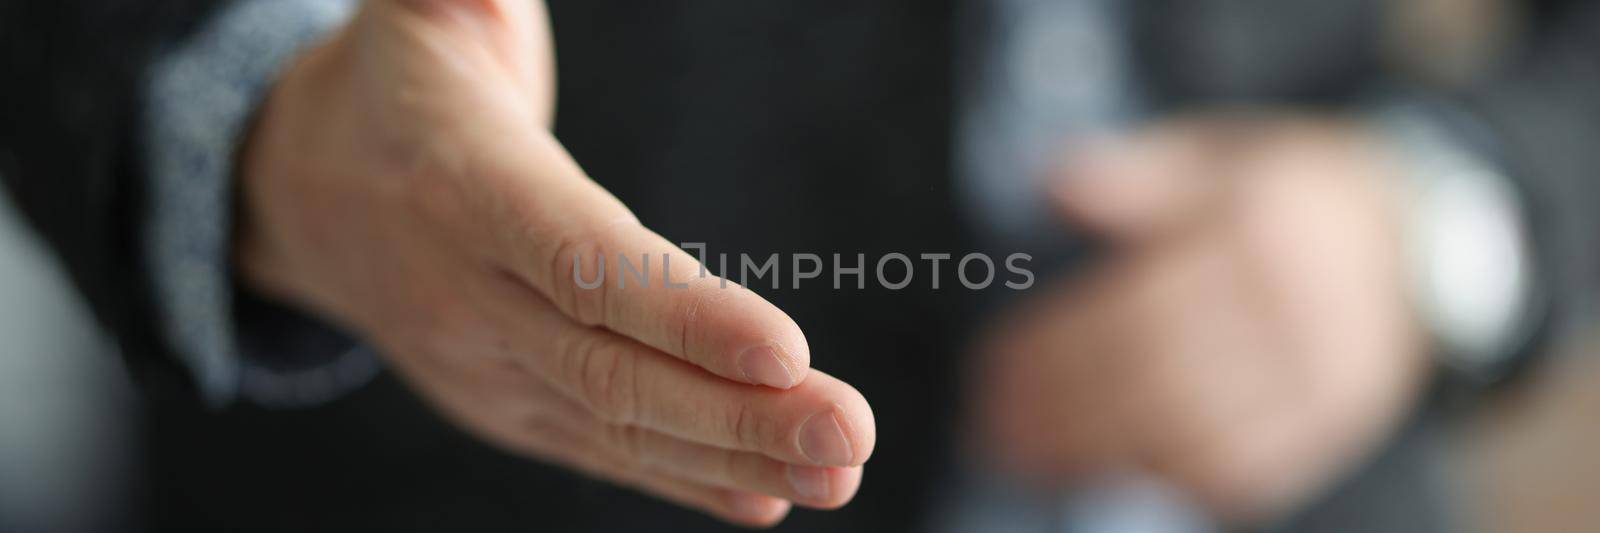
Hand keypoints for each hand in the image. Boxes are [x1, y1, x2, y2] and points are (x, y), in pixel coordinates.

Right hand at [234, 0, 872, 525]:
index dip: (681, 315)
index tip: (786, 350)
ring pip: (618, 423)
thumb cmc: (401, 83)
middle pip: (614, 368)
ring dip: (734, 455)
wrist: (308, 194)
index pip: (583, 263)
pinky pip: (600, 449)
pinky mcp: (504, 404)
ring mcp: (483, 365)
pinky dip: (684, 478)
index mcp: (463, 189)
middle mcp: (469, 296)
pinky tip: (767, 497)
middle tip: (850, 431)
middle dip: (738, 413)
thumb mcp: (422, 12)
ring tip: (839, 472)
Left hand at [972, 115, 1428, 522]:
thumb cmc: (1280, 195)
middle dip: (1063, 412)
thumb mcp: (1215, 155)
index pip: (1139, 308)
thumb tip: (1052, 183)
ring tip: (1029, 457)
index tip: (992, 369)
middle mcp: (1301, 309)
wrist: (1411, 238)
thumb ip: (1136, 172)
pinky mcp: (1334, 425)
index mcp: (1261, 231)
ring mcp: (1327, 376)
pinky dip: (1168, 478)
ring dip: (1100, 456)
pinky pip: (1246, 473)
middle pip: (1160, 378)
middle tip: (992, 427)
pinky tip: (1106, 471)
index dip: (1056, 349)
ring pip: (1197, 434)